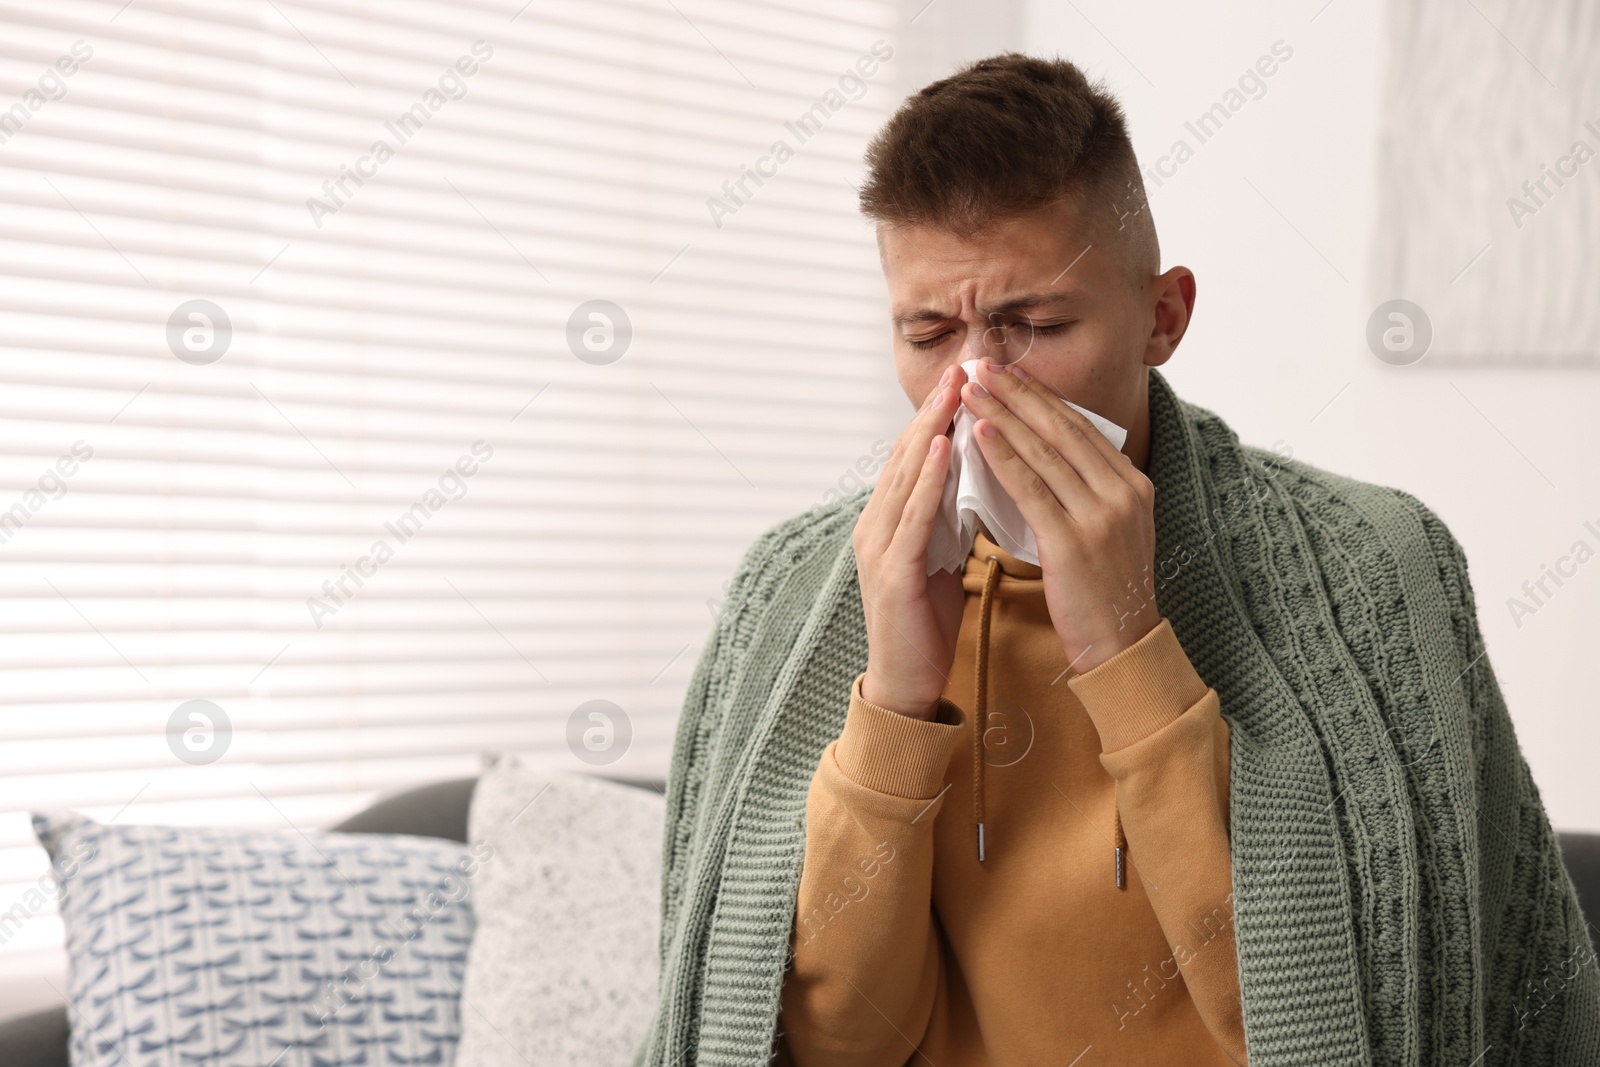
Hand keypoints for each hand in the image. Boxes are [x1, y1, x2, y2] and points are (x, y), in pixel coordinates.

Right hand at [852, 365, 967, 718]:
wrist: (907, 683)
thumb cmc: (926, 623)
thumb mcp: (941, 559)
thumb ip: (948, 519)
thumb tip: (977, 480)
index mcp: (888, 522)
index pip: (914, 456)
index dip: (938, 415)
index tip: (968, 379)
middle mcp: (874, 525)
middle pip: (906, 454)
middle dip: (935, 408)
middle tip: (964, 366)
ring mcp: (877, 546)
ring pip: (906, 474)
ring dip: (931, 428)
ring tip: (955, 391)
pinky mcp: (890, 571)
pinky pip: (911, 514)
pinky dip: (929, 478)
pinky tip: (945, 448)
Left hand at [959, 359, 1158, 672]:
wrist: (1123, 647)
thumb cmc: (1103, 593)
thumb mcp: (1108, 531)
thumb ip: (1086, 492)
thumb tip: (1045, 456)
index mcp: (1132, 484)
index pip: (1079, 426)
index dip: (1039, 395)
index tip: (1006, 371)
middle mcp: (1124, 491)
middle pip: (1061, 428)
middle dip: (1017, 392)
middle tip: (981, 364)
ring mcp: (1102, 515)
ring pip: (1044, 451)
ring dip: (1001, 414)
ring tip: (969, 389)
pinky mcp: (1075, 542)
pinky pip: (1031, 489)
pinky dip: (1002, 457)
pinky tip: (978, 435)